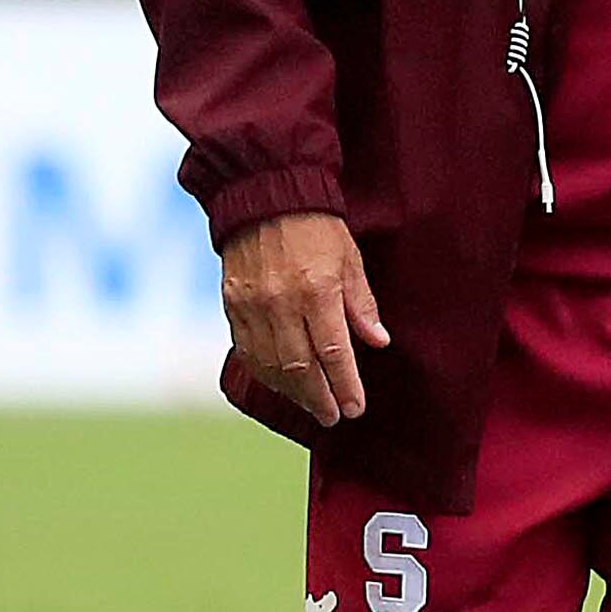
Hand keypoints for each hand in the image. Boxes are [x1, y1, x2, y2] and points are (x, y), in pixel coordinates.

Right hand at [220, 209, 388, 426]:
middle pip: (300, 368)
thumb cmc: (316, 227)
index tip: (355, 407)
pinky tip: (281, 383)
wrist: (265, 195)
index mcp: (316, 289)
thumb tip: (378, 342)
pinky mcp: (232, 305)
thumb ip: (362, 304)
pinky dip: (265, 373)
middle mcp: (281, 302)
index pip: (333, 352)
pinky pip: (247, 351)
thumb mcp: (350, 259)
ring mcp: (252, 306)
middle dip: (319, 398)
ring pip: (271, 366)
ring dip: (292, 392)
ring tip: (311, 404)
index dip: (345, 385)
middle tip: (333, 416)